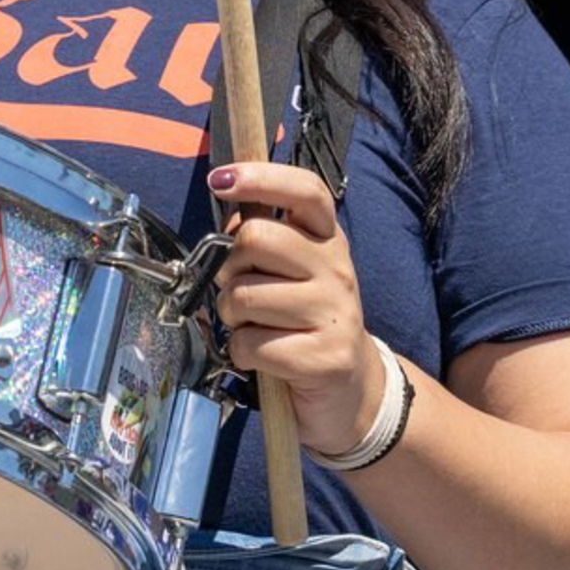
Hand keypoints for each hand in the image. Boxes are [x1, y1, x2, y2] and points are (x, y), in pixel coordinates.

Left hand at [210, 158, 383, 458]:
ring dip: (232, 316)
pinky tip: (263, 357)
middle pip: (256, 238)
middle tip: (238, 289)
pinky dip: (241, 353)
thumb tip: (229, 217)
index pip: (306, 190)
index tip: (220, 180)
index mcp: (328, 238)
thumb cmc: (303, 321)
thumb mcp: (291, 271)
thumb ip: (263, 240)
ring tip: (255, 326)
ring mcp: (334, 312)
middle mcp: (336, 267)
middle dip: (229, 268)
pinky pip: (250, 344)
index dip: (260, 178)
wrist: (350, 391)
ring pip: (244, 295)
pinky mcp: (324, 357)